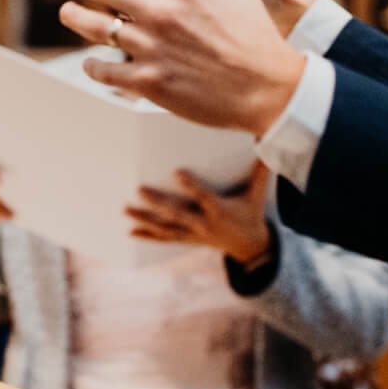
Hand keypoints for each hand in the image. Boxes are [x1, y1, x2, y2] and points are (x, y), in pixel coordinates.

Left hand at [61, 0, 307, 134]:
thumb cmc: (257, 40)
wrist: (268, 91)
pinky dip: (94, 65)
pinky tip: (91, 62)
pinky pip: (107, 71)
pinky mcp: (149, 83)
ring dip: (76, 18)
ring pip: (97, 28)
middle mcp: (162, 13)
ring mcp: (152, 49)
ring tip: (67, 12)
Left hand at [126, 165, 272, 266]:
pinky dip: (148, 235)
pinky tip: (131, 232)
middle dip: (157, 203)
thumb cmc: (251, 213)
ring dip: (145, 219)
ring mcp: (193, 233)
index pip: (204, 196)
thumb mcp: (257, 194)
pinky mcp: (187, 239)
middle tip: (139, 190)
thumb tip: (261, 141)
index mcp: (220, 210)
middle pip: (177, 213)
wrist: (249, 247)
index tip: (177, 172)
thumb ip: (259, 171)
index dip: (191, 185)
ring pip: (166, 227)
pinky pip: (165, 238)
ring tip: (126, 210)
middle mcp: (204, 223)